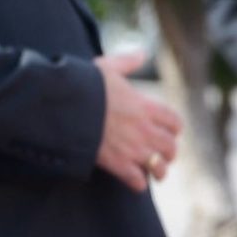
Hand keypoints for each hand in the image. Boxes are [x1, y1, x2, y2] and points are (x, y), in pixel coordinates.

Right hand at [94, 51, 182, 192]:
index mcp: (144, 106)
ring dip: (159, 170)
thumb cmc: (82, 85)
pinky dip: (138, 184)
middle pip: (171, 146)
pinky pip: (137, 181)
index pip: (174, 121)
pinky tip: (134, 181)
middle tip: (163, 155)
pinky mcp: (117, 163)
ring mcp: (132, 148)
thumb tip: (141, 53)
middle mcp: (144, 129)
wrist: (63, 106)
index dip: (174, 128)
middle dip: (169, 152)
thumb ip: (126, 62)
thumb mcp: (105, 68)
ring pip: (160, 166)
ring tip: (155, 173)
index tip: (169, 132)